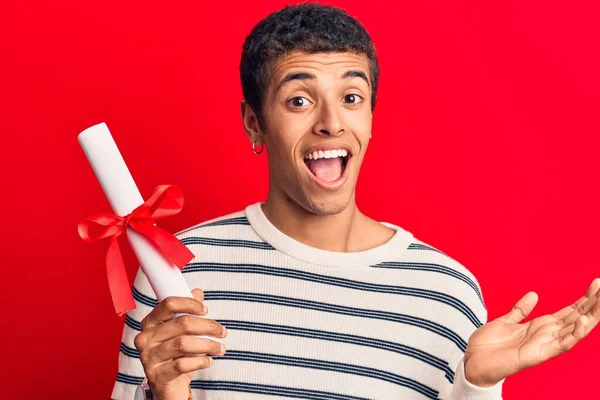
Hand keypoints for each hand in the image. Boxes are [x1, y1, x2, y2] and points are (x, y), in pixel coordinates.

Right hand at [133, 289, 227, 399]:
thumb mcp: (181, 331)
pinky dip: (200, 362)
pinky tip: (209, 361)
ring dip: (208, 345)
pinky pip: (182, 364)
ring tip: (219, 348)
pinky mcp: (156, 375)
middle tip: (222, 332)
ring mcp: (149, 357)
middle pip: (182, 324)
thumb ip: (188, 311)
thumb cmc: (175, 354)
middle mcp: (146, 337)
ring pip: (184, 344)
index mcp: (151, 322)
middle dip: (208, 326)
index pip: (169, 303)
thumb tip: (197, 292)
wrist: (169, 384)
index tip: (206, 310)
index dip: (190, 304)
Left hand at [463, 278, 599, 386]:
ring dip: (590, 315)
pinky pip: (562, 344)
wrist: (473, 361)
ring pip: (575, 330)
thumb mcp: (506, 321)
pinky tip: (584, 320)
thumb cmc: (489, 345)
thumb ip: (521, 310)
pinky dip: (575, 333)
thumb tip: (534, 295)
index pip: (569, 311)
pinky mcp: (539, 354)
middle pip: (577, 318)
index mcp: (540, 326)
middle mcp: (547, 335)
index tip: (596, 284)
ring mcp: (545, 345)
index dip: (583, 299)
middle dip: (592, 303)